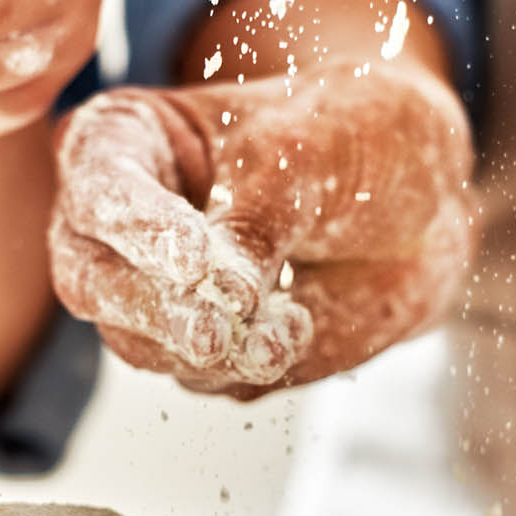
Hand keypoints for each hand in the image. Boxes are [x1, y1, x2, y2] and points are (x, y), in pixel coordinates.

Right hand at [49, 65, 474, 397]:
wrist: (424, 201)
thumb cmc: (353, 137)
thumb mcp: (309, 151)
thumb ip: (257, 218)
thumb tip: (224, 298)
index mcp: (124, 141)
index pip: (100, 187)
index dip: (139, 227)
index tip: (195, 261)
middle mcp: (119, 224)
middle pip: (91, 280)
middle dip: (155, 310)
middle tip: (213, 332)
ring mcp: (153, 293)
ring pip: (140, 344)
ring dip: (212, 348)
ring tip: (289, 329)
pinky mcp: (198, 349)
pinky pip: (203, 378)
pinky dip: (248, 365)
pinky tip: (299, 327)